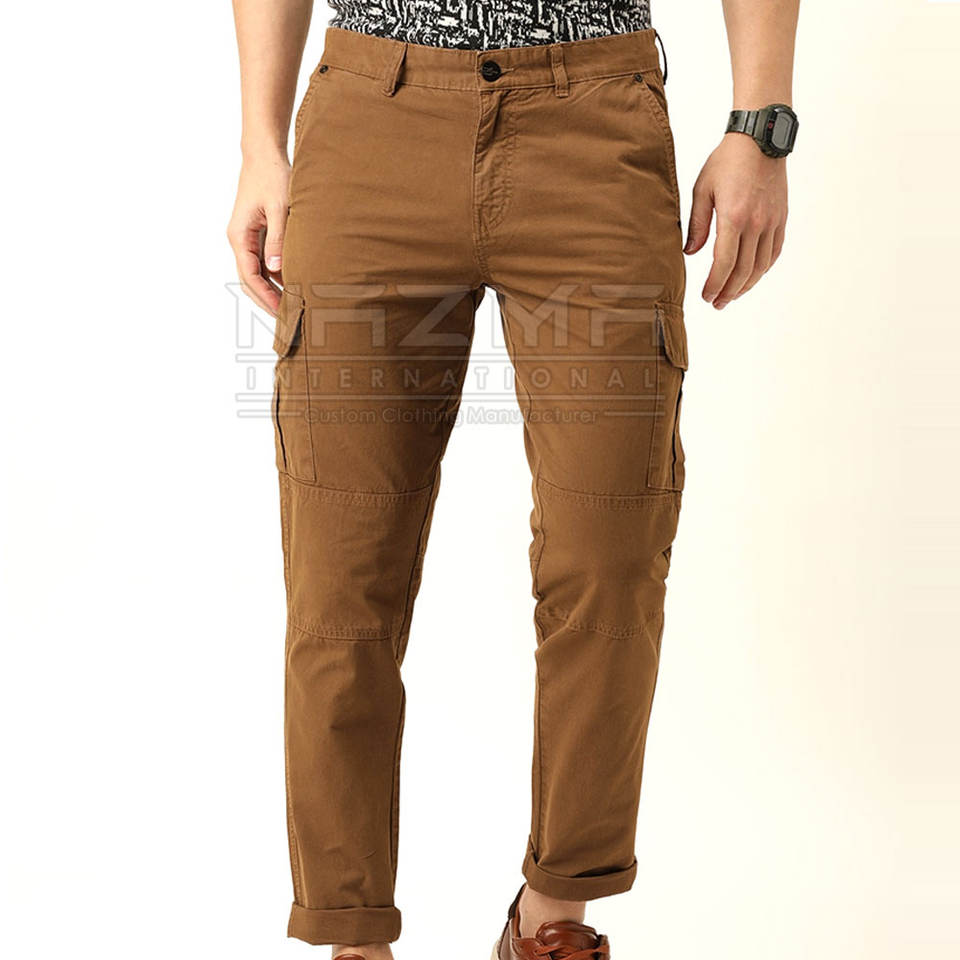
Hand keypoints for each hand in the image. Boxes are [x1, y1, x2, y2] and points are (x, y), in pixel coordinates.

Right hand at [227, 152, 290, 314]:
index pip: (249, 276)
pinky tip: (293, 285)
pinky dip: (276, 275)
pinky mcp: (258, 234)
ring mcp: (248, 238)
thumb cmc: (272, 177)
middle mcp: (240, 240)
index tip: (280, 312)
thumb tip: (277, 270)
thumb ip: (278, 239)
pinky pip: (265, 261)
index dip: (264, 297)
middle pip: (250, 279)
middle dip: (266, 300)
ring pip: (257, 272)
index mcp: (239, 236)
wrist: (265, 155)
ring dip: (272, 289)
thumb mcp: (279, 208)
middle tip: (287, 318)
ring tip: (292, 306)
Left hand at [684, 134, 787, 309]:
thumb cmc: (727, 161)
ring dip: (746, 285)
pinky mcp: (781, 218)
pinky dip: (763, 269)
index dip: (715, 284)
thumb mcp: (702, 189)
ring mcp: (772, 221)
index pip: (724, 263)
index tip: (706, 296)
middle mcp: (756, 223)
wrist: (761, 138)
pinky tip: (751, 277)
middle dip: (728, 291)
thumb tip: (690, 253)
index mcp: (734, 217)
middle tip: (716, 303)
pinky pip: (774, 252)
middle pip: (743, 270)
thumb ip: (696, 224)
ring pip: (761, 265)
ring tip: (731, 296)